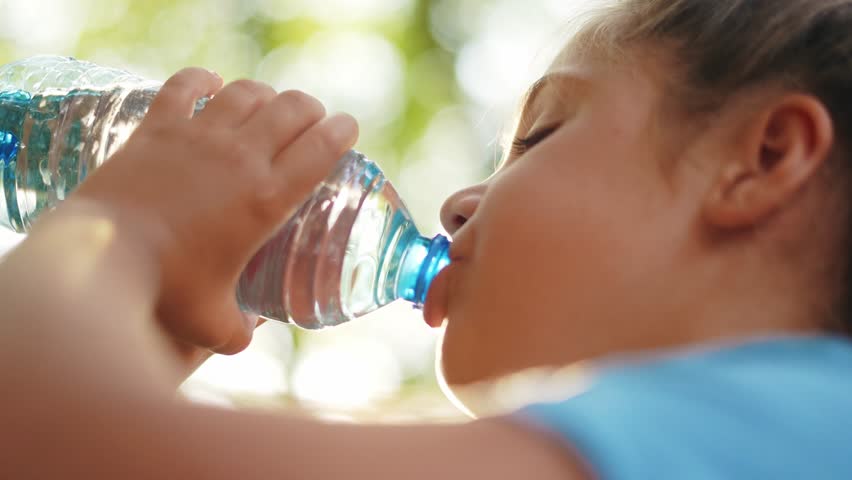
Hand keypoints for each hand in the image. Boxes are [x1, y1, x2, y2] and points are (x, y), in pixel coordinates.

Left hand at [72, 68, 358, 364]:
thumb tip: (247, 330)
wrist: (99, 260)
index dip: (342, 131)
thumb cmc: (163, 291)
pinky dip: (204, 79)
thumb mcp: (213, 323)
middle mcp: (240, 157)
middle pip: (292, 109)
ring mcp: (197, 136)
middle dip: (310, 109)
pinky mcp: (156, 128)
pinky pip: (187, 85)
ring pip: (247, 91)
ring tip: (268, 105)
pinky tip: (211, 83)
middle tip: (311, 121)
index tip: (348, 128)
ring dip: (266, 94)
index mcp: (267, 199)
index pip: (321, 148)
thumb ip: (239, 330)